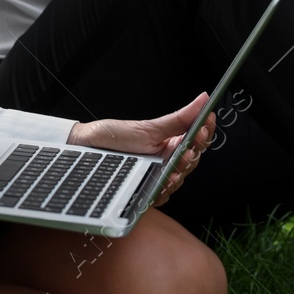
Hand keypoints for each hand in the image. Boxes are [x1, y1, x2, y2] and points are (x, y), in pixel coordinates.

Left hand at [67, 93, 213, 206]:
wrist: (87, 148)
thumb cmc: (115, 136)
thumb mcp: (149, 127)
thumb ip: (179, 118)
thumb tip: (203, 99)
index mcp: (171, 144)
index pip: (197, 141)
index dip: (205, 133)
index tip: (206, 123)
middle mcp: (167, 161)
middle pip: (191, 161)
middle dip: (194, 151)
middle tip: (192, 143)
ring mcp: (158, 176)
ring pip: (180, 178)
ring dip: (181, 170)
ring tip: (178, 160)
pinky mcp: (147, 191)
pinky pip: (162, 194)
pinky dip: (165, 188)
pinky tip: (164, 180)